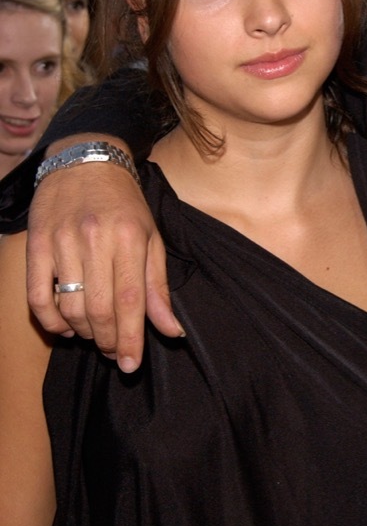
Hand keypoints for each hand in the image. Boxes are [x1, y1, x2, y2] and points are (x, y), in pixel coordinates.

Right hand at [25, 160, 183, 372]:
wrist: (85, 161)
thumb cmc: (124, 205)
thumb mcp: (151, 239)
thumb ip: (158, 287)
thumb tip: (172, 331)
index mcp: (130, 238)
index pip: (131, 301)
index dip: (132, 338)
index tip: (132, 364)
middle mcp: (96, 239)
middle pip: (99, 309)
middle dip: (109, 341)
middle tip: (115, 352)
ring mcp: (62, 242)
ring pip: (70, 307)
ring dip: (83, 333)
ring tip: (94, 335)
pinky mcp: (36, 244)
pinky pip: (39, 296)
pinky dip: (50, 321)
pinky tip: (64, 327)